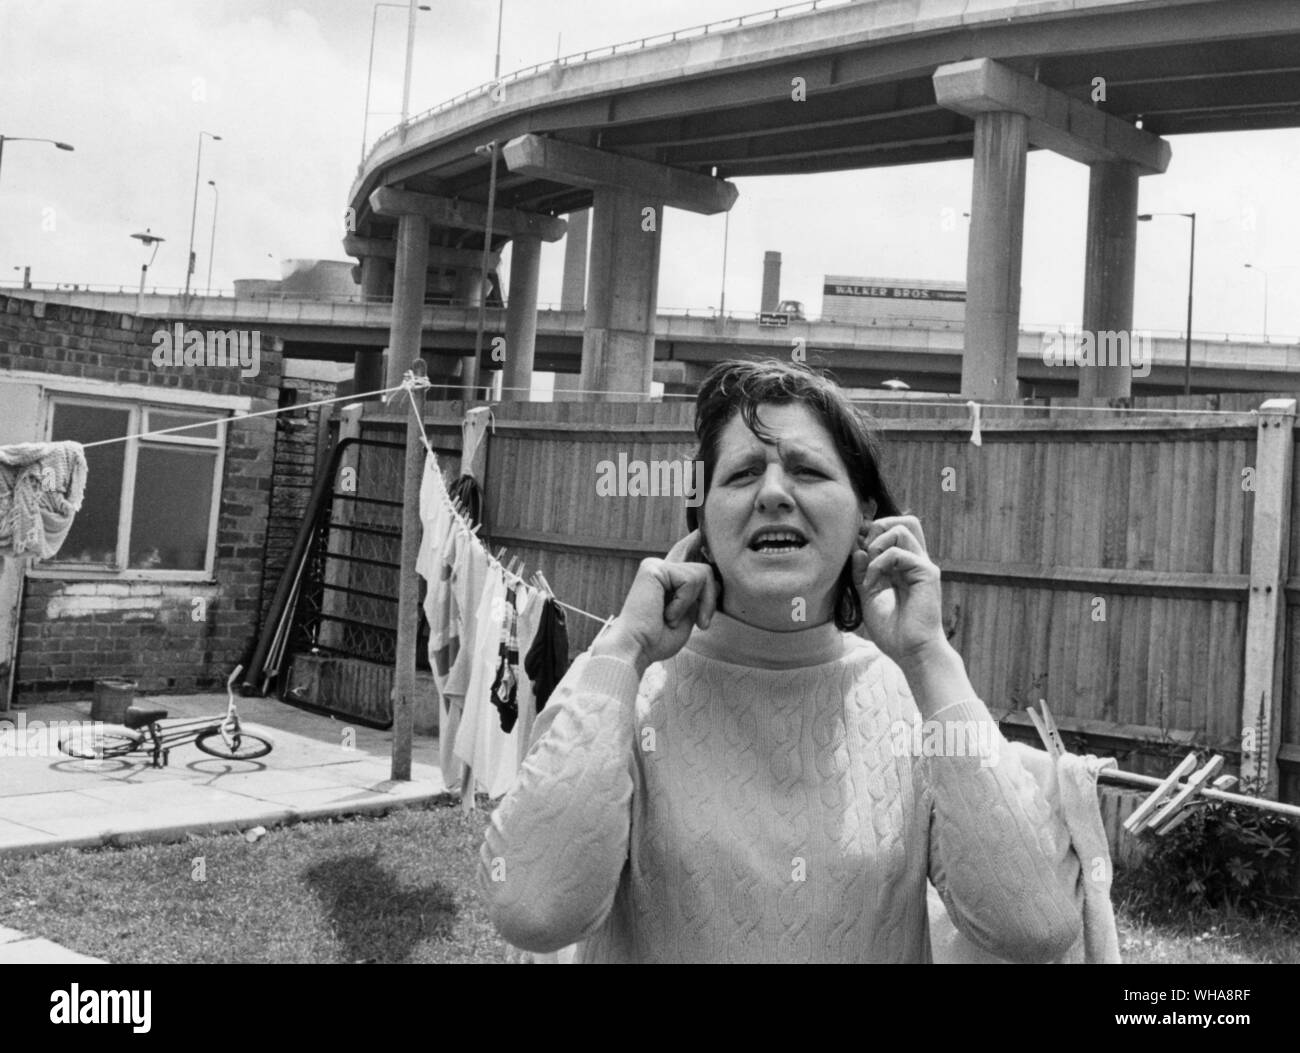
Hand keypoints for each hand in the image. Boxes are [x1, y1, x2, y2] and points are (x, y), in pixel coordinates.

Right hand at [594, 530, 718, 674]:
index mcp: (666, 578)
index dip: (694, 539)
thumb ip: (699, 594)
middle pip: (704, 568)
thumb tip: (714, 577)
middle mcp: (660, 568)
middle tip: (703, 624)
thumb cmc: (658, 639)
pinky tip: (667, 614)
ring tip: (674, 619)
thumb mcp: (687, 615)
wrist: (636, 648)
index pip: (685, 550)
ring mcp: (655, 565)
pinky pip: (691, 579)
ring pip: (703, 573)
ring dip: (700, 603)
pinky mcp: (654, 567)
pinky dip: (685, 602)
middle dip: (710, 598)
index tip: (701, 529)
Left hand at [850, 515, 946, 666]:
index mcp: (906, 566)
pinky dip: (879, 564)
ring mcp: (923, 565)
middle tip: (864, 552)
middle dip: (879, 527)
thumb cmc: (893, 630)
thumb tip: (857, 550)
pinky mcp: (927, 573)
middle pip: (906, 520)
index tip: (855, 551)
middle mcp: (917, 561)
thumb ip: (862, 573)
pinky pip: (899, 552)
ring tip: (869, 568)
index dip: (872, 532)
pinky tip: (872, 583)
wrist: (912, 653)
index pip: (895, 530)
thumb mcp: (869, 597)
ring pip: (904, 527)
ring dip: (878, 543)